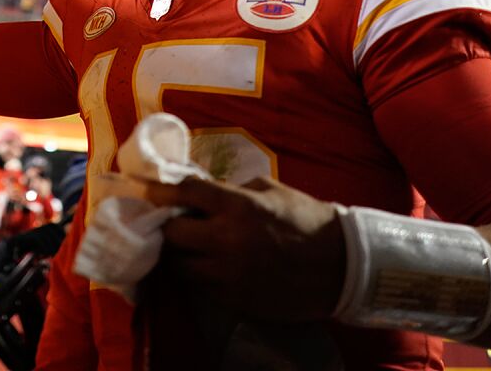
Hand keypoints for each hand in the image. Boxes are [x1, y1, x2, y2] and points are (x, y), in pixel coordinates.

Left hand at [142, 176, 345, 322]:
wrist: (340, 265)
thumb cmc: (306, 219)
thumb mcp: (268, 190)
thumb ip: (230, 191)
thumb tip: (198, 193)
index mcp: (238, 207)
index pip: (184, 193)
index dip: (163, 190)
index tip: (151, 191)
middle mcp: (227, 241)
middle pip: (172, 233)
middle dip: (169, 225)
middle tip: (172, 221)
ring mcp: (228, 274)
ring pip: (180, 266)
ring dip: (180, 254)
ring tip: (188, 246)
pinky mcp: (234, 300)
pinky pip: (201, 286)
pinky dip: (199, 274)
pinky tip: (206, 265)